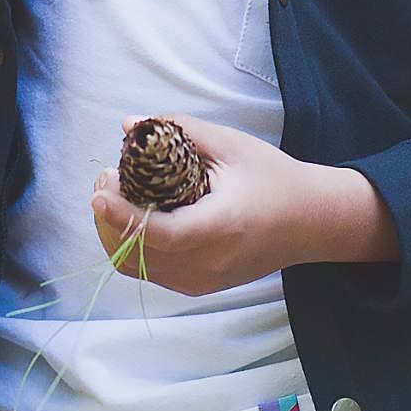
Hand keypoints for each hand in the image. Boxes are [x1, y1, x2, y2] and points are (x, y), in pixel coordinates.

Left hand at [91, 115, 322, 295]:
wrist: (310, 221)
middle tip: (107, 177)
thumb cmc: (274, 178)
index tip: (101, 189)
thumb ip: (180, 131)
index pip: (158, 233)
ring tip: (116, 193)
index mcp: (219, 228)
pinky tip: (133, 214)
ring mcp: (201, 281)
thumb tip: (131, 124)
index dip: (122, 213)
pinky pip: (150, 270)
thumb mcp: (231, 145)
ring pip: (136, 266)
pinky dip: (131, 245)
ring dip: (115, 231)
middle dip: (109, 216)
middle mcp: (206, 264)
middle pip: (136, 253)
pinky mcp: (198, 286)